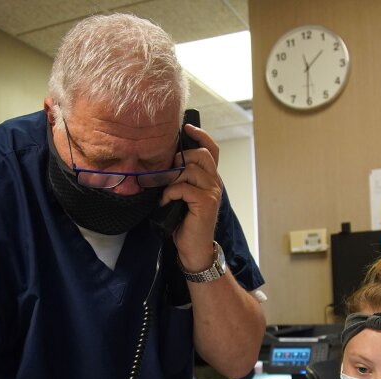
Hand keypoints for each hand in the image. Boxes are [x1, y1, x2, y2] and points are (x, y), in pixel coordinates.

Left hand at [162, 123, 222, 270]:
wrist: (194, 248)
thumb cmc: (186, 223)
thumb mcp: (183, 196)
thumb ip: (181, 179)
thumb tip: (166, 162)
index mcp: (210, 178)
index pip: (212, 150)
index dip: (201, 136)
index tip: (187, 127)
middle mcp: (214, 183)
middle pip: (201, 155)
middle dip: (181, 159)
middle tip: (169, 172)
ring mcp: (212, 192)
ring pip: (190, 170)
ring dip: (172, 179)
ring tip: (166, 193)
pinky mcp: (206, 202)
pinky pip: (183, 187)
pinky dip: (170, 193)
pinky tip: (167, 202)